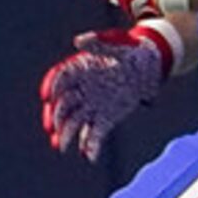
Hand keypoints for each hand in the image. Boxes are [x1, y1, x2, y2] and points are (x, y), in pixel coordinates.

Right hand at [41, 21, 181, 161]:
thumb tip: (79, 40)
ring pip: (74, 122)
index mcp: (80, 69)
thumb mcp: (118, 43)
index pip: (60, 78)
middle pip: (63, 104)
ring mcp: (92, 106)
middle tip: (51, 128)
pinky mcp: (105, 119)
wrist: (150, 67)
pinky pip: (95, 134)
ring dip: (66, 135)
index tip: (47, 97)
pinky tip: (89, 157)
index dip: (52, 86)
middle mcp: (81, 89)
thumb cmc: (131, 50)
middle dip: (55, 117)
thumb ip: (99, 43)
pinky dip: (91, 146)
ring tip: (61, 148)